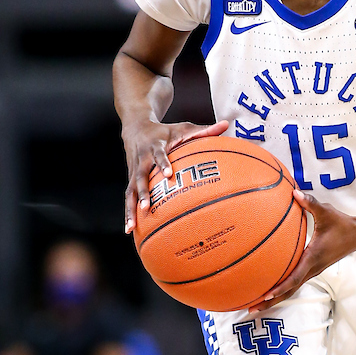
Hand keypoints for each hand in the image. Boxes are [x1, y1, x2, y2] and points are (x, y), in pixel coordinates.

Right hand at [123, 119, 228, 233]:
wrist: (136, 127)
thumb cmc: (165, 131)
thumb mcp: (184, 128)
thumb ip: (205, 130)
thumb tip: (227, 124)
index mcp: (155, 146)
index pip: (159, 155)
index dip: (163, 163)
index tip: (168, 174)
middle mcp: (143, 160)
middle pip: (141, 177)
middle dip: (143, 193)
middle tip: (146, 207)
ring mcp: (135, 171)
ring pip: (131, 191)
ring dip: (130, 208)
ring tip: (131, 227)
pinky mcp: (131, 179)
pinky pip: (129, 197)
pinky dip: (128, 212)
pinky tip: (129, 230)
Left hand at [248, 189, 355, 310]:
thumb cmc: (342, 223)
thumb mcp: (326, 212)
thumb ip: (310, 203)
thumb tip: (294, 192)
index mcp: (314, 257)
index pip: (295, 277)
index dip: (280, 287)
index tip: (266, 295)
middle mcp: (313, 268)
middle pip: (290, 290)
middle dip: (271, 301)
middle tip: (251, 309)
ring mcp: (314, 270)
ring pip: (293, 288)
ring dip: (276, 298)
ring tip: (255, 305)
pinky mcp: (313, 268)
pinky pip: (296, 281)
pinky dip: (283, 288)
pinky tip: (270, 289)